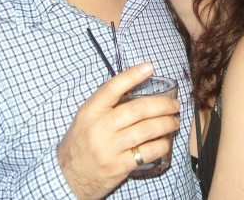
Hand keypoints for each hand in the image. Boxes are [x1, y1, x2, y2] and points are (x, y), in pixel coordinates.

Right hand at [57, 63, 179, 198]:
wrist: (68, 176)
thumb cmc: (81, 142)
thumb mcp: (86, 118)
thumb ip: (106, 103)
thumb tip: (135, 84)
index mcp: (90, 111)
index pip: (112, 88)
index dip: (132, 76)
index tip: (149, 67)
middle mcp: (99, 128)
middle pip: (137, 110)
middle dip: (162, 105)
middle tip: (175, 104)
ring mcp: (109, 148)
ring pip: (146, 130)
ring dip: (166, 124)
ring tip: (174, 121)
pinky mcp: (119, 167)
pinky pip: (148, 152)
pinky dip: (162, 144)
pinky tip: (166, 141)